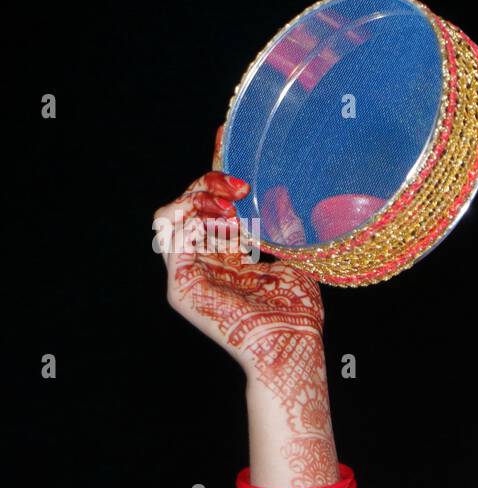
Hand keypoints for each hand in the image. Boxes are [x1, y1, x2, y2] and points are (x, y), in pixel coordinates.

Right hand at [154, 125, 336, 487]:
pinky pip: (170, 237)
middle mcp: (204, 266)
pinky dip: (189, 214)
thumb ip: (280, 232)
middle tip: (240, 183)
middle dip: (208, 184)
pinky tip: (218, 210)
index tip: (227, 141)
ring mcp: (188, 276)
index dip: (215, 177)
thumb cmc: (298, 314)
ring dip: (197, 196)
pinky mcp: (180, 285)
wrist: (292, 346)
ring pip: (171, 218)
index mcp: (228, 261)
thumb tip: (285, 198)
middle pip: (188, 208)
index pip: (212, 210)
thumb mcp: (293, 261)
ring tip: (230, 197)